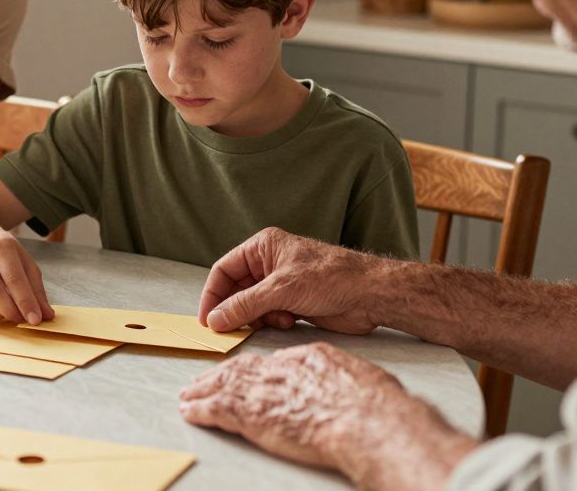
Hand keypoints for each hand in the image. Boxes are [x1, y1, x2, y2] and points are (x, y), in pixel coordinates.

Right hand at [0, 233, 53, 324]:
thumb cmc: (4, 254)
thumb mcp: (25, 263)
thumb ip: (36, 289)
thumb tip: (47, 316)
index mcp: (1, 246)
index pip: (14, 279)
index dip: (26, 303)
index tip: (35, 320)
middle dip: (10, 312)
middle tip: (20, 319)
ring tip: (5, 313)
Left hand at [179, 343, 415, 471]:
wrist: (367, 419)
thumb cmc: (372, 403)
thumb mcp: (354, 375)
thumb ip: (332, 374)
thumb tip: (325, 381)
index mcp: (304, 359)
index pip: (270, 362)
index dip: (252, 368)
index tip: (242, 373)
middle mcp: (280, 371)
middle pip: (240, 369)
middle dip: (219, 375)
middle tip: (202, 380)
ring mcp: (265, 392)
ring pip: (224, 386)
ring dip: (203, 391)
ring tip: (189, 395)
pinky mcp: (253, 415)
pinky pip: (218, 409)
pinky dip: (201, 409)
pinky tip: (191, 411)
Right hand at [199, 227, 384, 333]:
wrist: (369, 294)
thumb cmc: (331, 277)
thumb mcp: (281, 289)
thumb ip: (245, 305)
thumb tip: (216, 319)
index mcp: (263, 247)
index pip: (224, 270)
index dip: (212, 294)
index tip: (206, 319)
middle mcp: (269, 263)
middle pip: (236, 290)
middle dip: (234, 310)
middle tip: (229, 329)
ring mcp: (281, 284)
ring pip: (251, 306)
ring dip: (257, 318)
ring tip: (273, 320)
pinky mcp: (292, 302)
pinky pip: (268, 315)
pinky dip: (272, 322)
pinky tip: (288, 321)